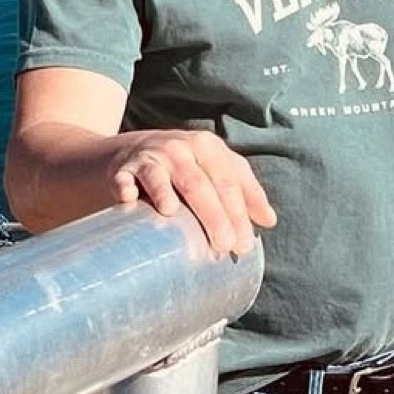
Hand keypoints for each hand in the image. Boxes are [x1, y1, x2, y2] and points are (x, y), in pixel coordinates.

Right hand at [106, 129, 275, 255]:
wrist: (136, 152)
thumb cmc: (187, 167)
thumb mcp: (216, 169)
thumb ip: (244, 191)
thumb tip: (269, 220)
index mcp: (208, 146)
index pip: (228, 180)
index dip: (238, 212)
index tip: (244, 245)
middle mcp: (180, 148)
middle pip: (198, 183)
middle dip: (213, 214)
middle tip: (224, 246)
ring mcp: (150, 157)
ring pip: (161, 177)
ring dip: (165, 193)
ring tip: (171, 212)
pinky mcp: (124, 169)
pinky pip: (124, 178)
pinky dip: (126, 187)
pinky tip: (128, 199)